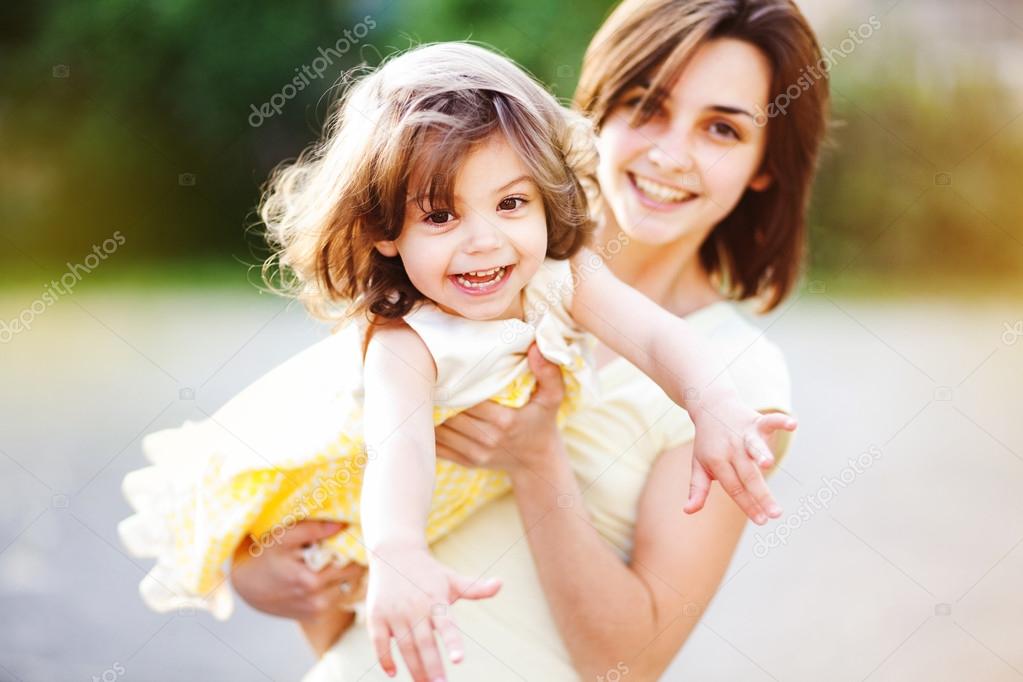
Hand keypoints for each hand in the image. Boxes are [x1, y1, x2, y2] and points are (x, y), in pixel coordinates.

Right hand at [230, 520, 365, 620]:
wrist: (247, 585)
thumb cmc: (264, 556)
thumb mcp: (283, 538)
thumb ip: (312, 530)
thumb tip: (341, 524)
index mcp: (312, 582)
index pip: (353, 565)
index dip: (356, 549)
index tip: (355, 536)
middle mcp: (318, 601)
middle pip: (354, 578)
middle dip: (353, 561)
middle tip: (347, 545)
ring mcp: (317, 612)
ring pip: (348, 590)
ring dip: (346, 575)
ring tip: (336, 559)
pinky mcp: (314, 618)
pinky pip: (337, 600)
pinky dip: (337, 587)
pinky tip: (326, 574)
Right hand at [366, 544, 500, 680]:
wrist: (395, 553)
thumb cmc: (429, 572)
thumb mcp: (452, 579)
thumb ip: (476, 589)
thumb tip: (501, 584)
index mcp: (436, 600)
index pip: (446, 624)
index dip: (452, 642)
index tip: (459, 660)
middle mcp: (415, 607)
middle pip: (424, 643)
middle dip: (432, 667)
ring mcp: (394, 613)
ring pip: (405, 647)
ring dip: (414, 669)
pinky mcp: (377, 616)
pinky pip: (380, 643)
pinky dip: (385, 659)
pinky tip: (393, 673)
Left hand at [435, 343, 563, 474]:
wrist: (537, 460)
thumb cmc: (542, 420)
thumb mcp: (553, 397)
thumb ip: (548, 372)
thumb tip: (534, 347)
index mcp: (505, 420)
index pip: (469, 398)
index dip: (453, 383)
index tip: (444, 368)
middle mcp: (488, 439)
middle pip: (450, 414)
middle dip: (438, 396)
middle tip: (427, 376)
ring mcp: (475, 454)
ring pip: (441, 430)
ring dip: (430, 413)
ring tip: (424, 392)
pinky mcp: (466, 462)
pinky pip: (439, 447)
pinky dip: (430, 432)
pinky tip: (426, 415)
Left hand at [683, 399, 796, 524]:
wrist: (710, 406)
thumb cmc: (707, 442)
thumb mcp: (699, 464)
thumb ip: (698, 489)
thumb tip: (688, 511)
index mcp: (717, 461)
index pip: (734, 488)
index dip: (748, 505)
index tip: (762, 521)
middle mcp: (731, 448)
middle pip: (747, 474)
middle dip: (761, 495)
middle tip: (776, 514)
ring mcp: (743, 434)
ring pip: (753, 446)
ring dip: (760, 453)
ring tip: (768, 464)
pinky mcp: (755, 421)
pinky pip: (770, 420)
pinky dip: (781, 421)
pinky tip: (793, 425)